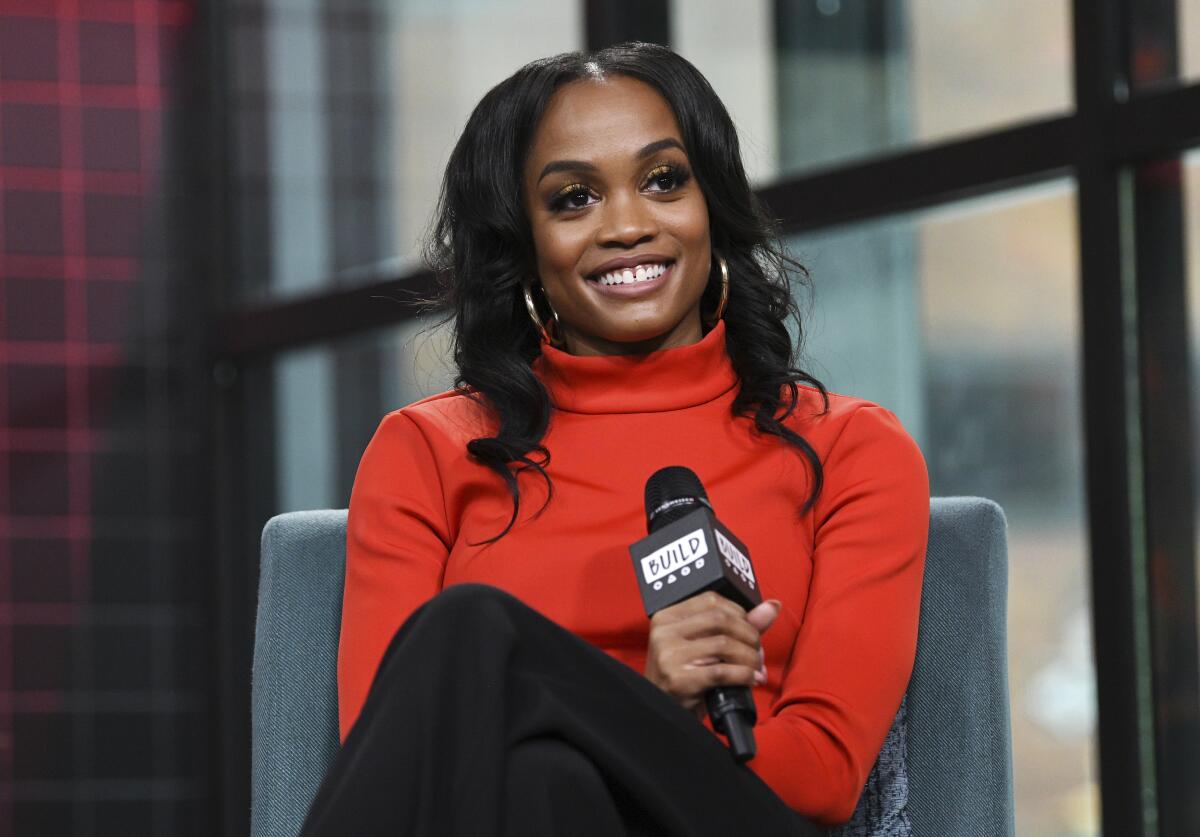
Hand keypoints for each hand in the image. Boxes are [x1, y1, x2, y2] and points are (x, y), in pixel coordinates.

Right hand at [643, 591, 781, 718]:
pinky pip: (722, 672)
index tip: (749, 631)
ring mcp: (669, 655)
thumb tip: (772, 606)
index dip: (739, 614)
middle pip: (721, 620)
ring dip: (750, 657)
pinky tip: (751, 680)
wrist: (667, 712)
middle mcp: (665, 632)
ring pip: (724, 644)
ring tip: (756, 668)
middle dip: (749, 635)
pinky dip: (744, 675)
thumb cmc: (688, 675)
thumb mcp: (707, 645)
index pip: (712, 600)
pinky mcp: (678, 679)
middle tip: (757, 653)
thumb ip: (741, 624)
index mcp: (668, 616)